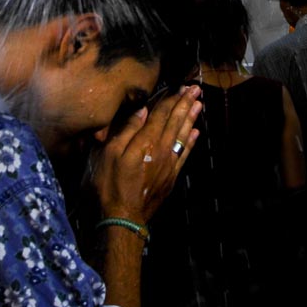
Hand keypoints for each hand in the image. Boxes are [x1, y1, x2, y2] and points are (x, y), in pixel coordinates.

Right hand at [91, 86, 201, 223]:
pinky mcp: (170, 178)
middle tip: (196, 89)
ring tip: (199, 105)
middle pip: (176, 122)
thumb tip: (142, 109)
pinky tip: (195, 133)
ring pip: (183, 136)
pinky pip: (184, 154)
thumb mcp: (107, 155)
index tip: (182, 86)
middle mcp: (161, 150)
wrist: (121, 220)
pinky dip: (190, 142)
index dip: (171, 99)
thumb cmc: (107, 186)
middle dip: (186, 104)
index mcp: (145, 141)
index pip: (161, 114)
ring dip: (191, 119)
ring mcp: (168, 165)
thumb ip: (126, 130)